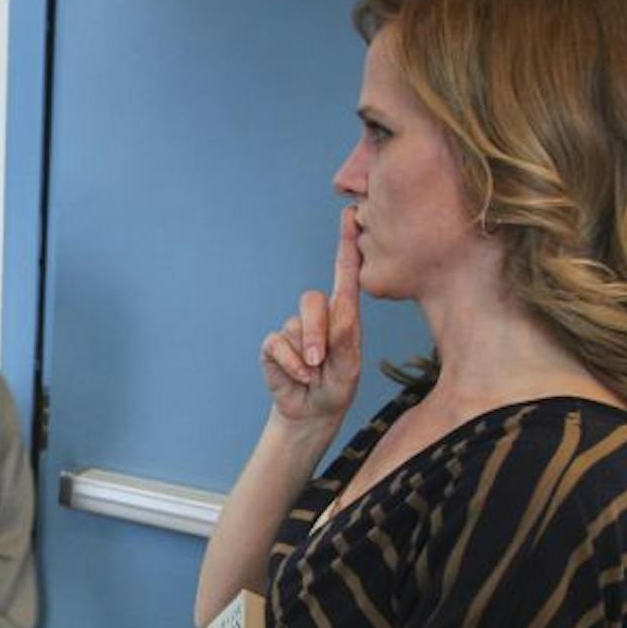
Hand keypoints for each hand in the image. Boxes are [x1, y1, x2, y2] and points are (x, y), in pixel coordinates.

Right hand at [262, 206, 363, 428]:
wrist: (312, 412)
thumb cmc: (337, 386)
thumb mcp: (350, 367)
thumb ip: (346, 339)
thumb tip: (338, 310)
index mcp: (344, 315)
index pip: (346, 273)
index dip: (347, 244)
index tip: (351, 215)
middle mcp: (318, 316)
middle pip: (313, 300)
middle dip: (316, 331)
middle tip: (320, 359)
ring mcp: (294, 329)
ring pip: (294, 325)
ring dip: (304, 353)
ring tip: (313, 373)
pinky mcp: (275, 345)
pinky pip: (276, 344)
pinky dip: (288, 363)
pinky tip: (298, 376)